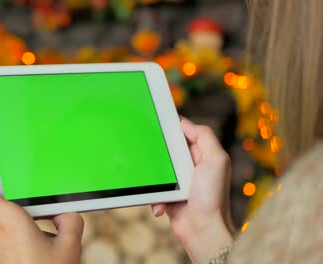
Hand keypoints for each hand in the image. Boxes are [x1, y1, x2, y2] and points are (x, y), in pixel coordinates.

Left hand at [0, 149, 83, 263]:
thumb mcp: (71, 245)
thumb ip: (69, 219)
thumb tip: (64, 213)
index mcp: (13, 225)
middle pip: (8, 212)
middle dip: (27, 217)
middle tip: (47, 234)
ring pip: (9, 228)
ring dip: (25, 232)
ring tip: (44, 251)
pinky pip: (7, 243)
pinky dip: (21, 244)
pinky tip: (36, 256)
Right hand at [151, 118, 233, 263]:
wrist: (203, 231)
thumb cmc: (213, 197)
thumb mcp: (217, 160)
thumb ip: (204, 137)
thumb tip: (185, 123)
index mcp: (202, 154)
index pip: (184, 134)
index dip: (170, 128)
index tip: (155, 122)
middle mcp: (190, 166)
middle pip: (166, 150)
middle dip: (158, 156)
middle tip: (151, 158)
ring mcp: (179, 182)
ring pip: (157, 171)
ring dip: (155, 180)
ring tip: (160, 188)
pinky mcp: (168, 196)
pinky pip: (154, 190)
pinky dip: (154, 197)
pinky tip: (161, 205)